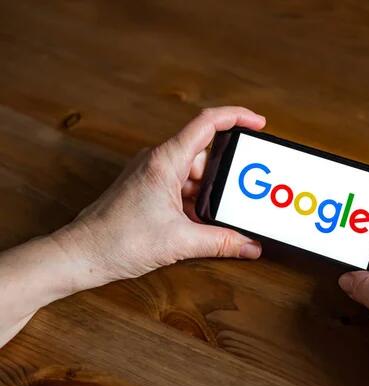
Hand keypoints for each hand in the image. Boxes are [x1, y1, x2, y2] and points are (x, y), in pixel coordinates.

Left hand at [52, 106, 264, 289]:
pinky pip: (181, 187)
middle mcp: (158, 161)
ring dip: (211, 192)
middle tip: (246, 190)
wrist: (80, 255)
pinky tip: (205, 221)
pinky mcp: (148, 189)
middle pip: (205, 155)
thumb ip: (221, 242)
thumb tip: (250, 245)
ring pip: (193, 174)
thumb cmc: (116, 241)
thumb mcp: (179, 241)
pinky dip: (197, 201)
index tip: (258, 124)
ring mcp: (152, 174)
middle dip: (227, 174)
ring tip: (226, 212)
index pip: (208, 124)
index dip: (237, 118)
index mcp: (165, 161)